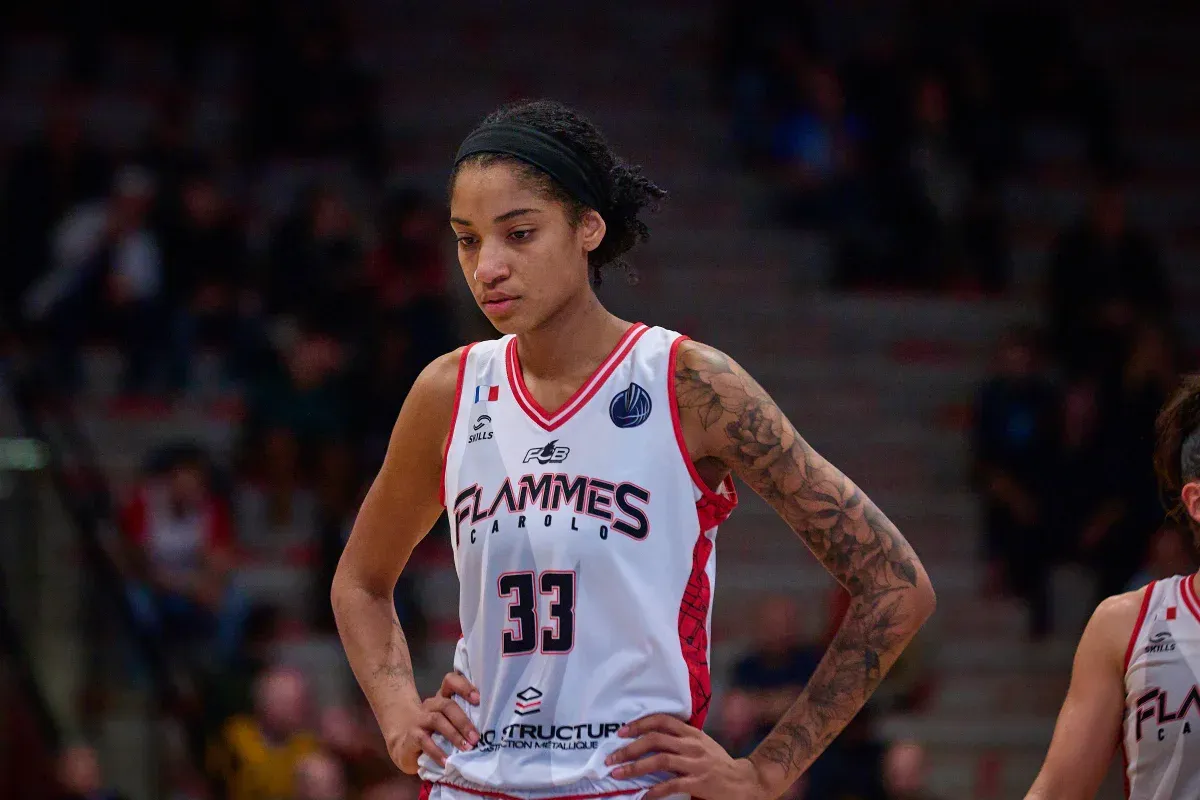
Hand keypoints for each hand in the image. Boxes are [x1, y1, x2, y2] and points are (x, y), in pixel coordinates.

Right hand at [388, 672, 480, 774]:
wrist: (403, 743)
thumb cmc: (434, 731)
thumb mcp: (449, 723)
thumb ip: (463, 719)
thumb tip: (488, 727)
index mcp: (442, 698)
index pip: (450, 681)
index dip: (464, 686)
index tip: (478, 699)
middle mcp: (431, 704)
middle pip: (447, 705)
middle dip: (463, 721)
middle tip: (476, 737)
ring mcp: (420, 719)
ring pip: (437, 720)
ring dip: (454, 735)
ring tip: (466, 748)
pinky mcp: (412, 735)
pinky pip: (425, 741)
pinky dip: (437, 751)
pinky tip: (447, 761)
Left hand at [606, 714, 773, 799]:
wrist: (745, 781)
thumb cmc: (718, 763)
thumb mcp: (701, 744)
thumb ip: (680, 739)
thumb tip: (650, 739)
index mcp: (691, 733)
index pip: (662, 720)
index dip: (639, 724)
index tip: (621, 732)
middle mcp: (692, 745)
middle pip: (655, 739)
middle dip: (630, 748)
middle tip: (612, 758)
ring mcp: (695, 763)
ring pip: (660, 760)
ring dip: (635, 767)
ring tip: (618, 774)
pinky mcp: (699, 783)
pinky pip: (671, 785)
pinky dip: (654, 791)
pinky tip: (643, 796)